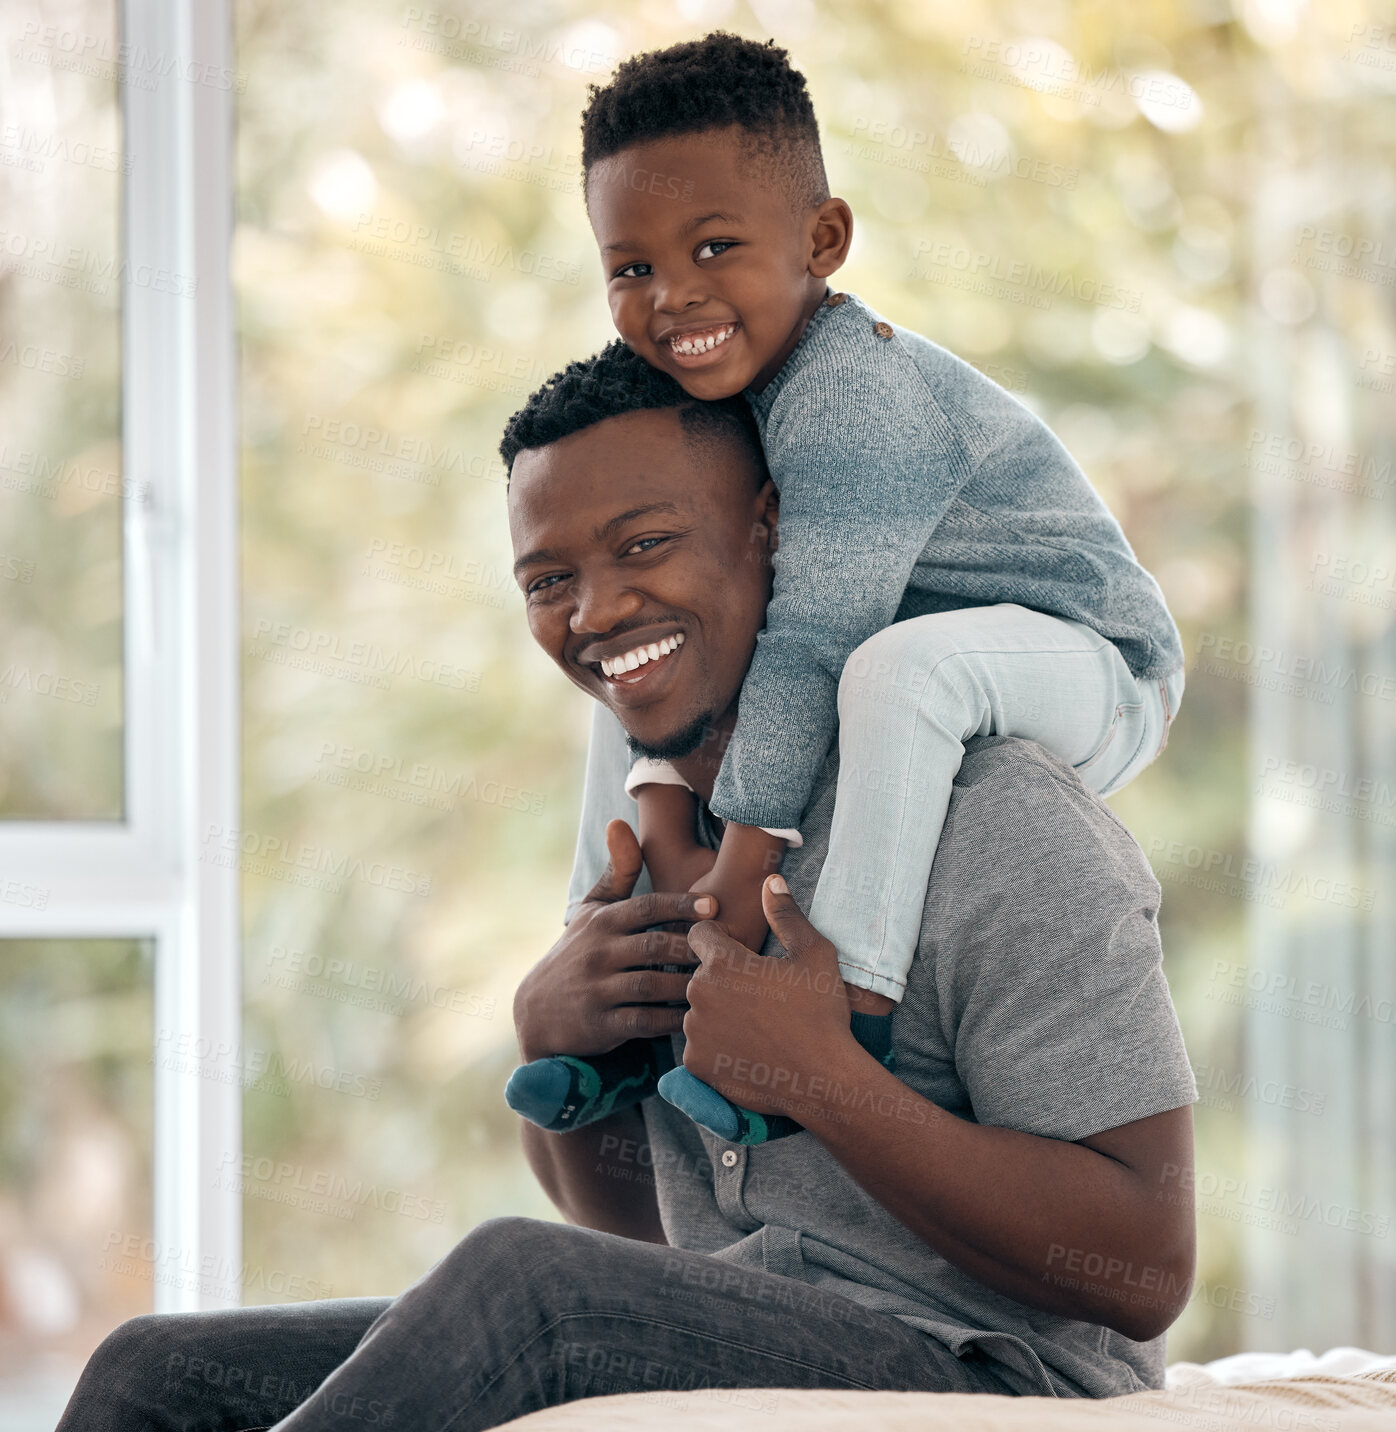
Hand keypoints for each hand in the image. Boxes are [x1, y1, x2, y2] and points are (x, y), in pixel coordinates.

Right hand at [513, 820, 716, 1063]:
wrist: (536, 1010)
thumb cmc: (577, 951)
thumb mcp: (591, 910)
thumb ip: (617, 872)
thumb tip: (620, 823)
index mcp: (602, 922)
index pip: (646, 907)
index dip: (681, 905)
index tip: (714, 905)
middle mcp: (598, 953)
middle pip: (654, 946)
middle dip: (693, 947)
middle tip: (730, 950)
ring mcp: (598, 990)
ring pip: (651, 985)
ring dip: (687, 985)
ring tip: (722, 983)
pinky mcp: (601, 1025)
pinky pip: (644, 1022)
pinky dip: (672, 1021)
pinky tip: (697, 1017)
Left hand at [680, 875, 858, 1121]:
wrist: (824, 1079)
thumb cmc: (820, 1012)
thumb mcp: (813, 954)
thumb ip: (785, 914)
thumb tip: (771, 881)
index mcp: (722, 962)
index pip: (700, 934)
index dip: (722, 940)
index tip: (746, 957)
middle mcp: (698, 994)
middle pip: (700, 975)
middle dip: (722, 980)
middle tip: (761, 997)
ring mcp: (695, 1032)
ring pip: (699, 1011)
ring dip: (718, 1013)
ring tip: (758, 1026)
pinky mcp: (696, 1064)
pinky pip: (699, 1045)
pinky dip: (717, 1047)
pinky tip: (749, 1049)